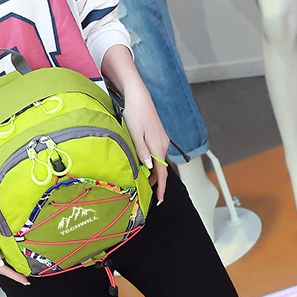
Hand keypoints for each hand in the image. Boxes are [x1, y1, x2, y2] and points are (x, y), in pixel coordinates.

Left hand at [122, 81, 169, 202]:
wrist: (139, 97)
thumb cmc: (134, 114)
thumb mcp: (134, 134)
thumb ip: (141, 151)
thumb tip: (149, 166)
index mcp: (157, 147)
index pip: (162, 173)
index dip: (161, 187)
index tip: (160, 199)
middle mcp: (162, 145)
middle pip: (161, 169)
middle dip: (156, 182)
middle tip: (146, 192)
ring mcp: (162, 140)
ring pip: (159, 161)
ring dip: (153, 171)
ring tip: (143, 180)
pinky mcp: (158, 135)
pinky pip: (157, 153)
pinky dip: (153, 162)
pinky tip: (144, 163)